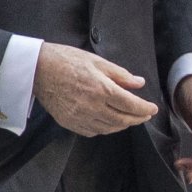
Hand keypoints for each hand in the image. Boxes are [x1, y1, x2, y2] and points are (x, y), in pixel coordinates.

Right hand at [33, 42, 157, 136]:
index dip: (145, 109)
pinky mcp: (69, 123)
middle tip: (144, 115)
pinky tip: (109, 122)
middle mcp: (92, 106)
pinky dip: (105, 128)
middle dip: (137, 119)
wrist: (38, 69)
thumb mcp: (97, 61)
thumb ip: (120, 75)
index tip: (153, 109)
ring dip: (123, 125)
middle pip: (123, 120)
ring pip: (109, 128)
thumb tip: (139, 83)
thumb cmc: (67, 60)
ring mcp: (80, 117)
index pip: (131, 105)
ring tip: (129, 118)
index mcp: (101, 89)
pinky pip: (93, 131)